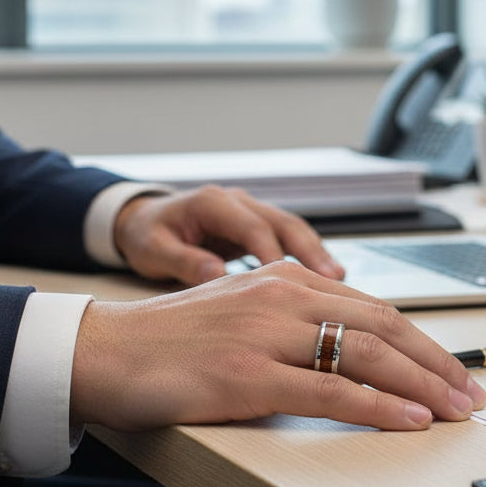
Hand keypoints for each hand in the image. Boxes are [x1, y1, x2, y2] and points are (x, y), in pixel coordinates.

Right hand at [71, 260, 485, 431]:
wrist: (104, 350)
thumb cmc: (172, 339)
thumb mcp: (242, 313)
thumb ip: (292, 320)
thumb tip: (347, 352)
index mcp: (284, 277)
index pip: (373, 306)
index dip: (422, 340)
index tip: (451, 368)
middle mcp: (282, 296)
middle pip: (382, 326)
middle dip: (436, 362)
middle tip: (470, 393)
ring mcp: (266, 334)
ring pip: (366, 355)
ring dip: (422, 385)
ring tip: (456, 410)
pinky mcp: (248, 375)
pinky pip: (330, 391)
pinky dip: (377, 406)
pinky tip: (408, 419)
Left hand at [112, 185, 344, 284]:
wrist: (144, 220)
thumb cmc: (147, 236)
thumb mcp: (153, 250)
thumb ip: (184, 261)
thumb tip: (217, 276)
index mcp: (212, 202)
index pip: (251, 226)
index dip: (273, 254)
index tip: (292, 285)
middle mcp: (238, 201)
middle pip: (283, 222)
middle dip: (311, 250)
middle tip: (335, 280)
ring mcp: (250, 211)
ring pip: (293, 229)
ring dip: (316, 254)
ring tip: (341, 283)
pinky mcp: (257, 226)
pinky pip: (289, 240)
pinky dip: (308, 259)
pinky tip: (327, 282)